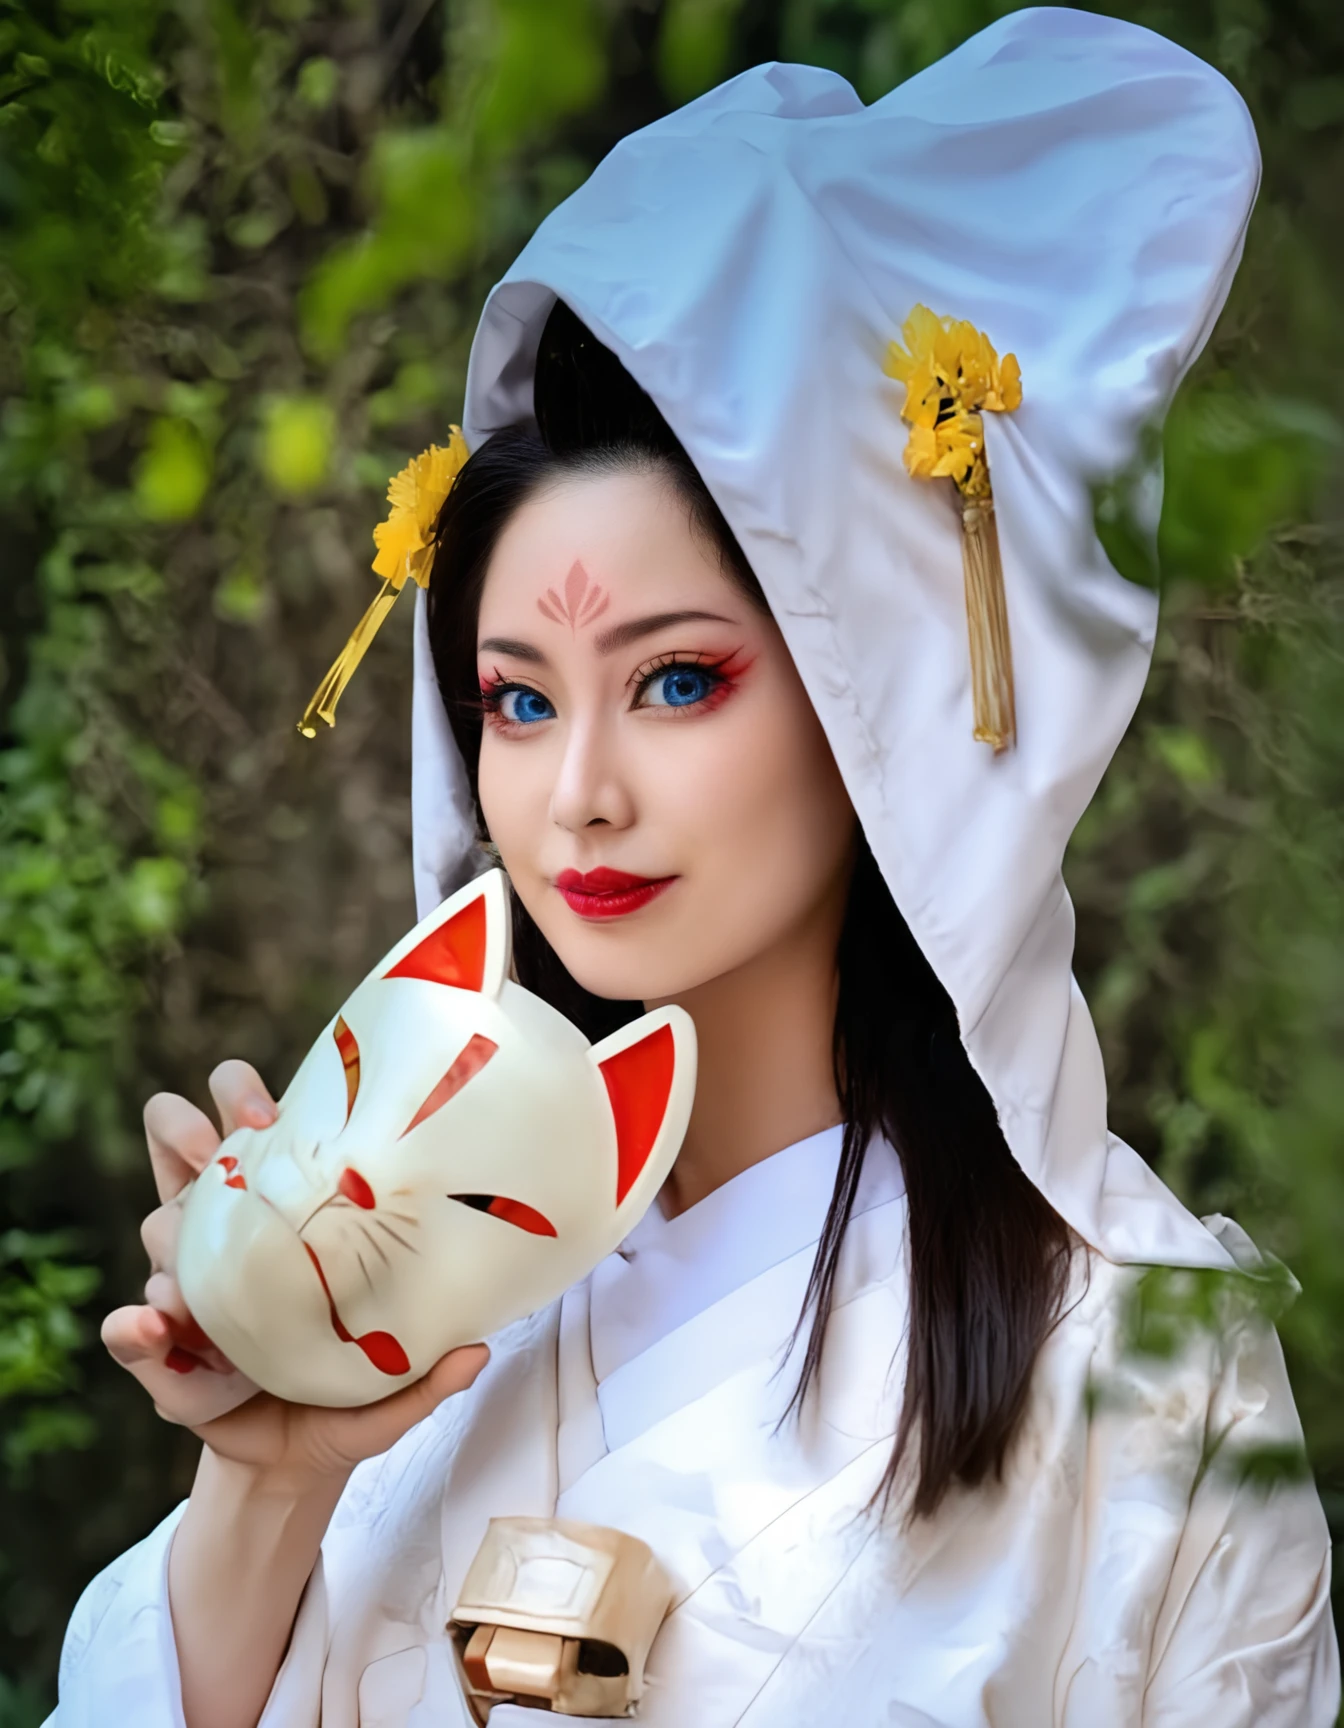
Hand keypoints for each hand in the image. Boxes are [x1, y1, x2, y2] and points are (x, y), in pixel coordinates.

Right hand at [103, 1060, 488, 1487]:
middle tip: (218, 1147)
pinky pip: (128, 1327)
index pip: (254, 1124)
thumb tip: (477, 1352)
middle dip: (188, 1128)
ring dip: (169, 1222)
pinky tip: (153, 1326)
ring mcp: (191, 1275)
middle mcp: (231, 1224)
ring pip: (158, 1218)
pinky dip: (133, 1327)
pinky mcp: (162, 1341)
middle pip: (184, 1141)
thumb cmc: (349, 1393)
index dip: (246, 1098)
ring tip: (187, 1250)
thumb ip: (429, 1374)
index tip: (271, 1114)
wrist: (291, 1458)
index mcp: (289, 1206)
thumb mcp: (394, 1386)